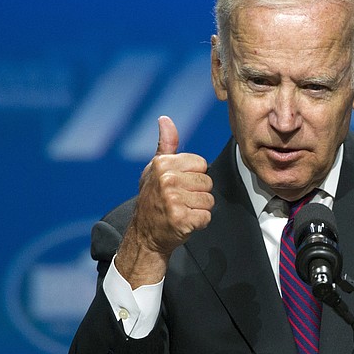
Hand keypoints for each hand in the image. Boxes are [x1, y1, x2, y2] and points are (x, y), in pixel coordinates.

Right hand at [115, 116, 213, 286]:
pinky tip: (184, 222)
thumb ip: (166, 145)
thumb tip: (165, 119)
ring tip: (182, 211)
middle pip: (207, 182)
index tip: (179, 185)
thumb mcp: (155, 169)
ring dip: (199, 209)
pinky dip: (199, 222)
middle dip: (198, 194)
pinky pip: (207, 216)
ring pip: (209, 200)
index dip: (194, 177)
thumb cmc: (153, 199)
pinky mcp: (181, 219)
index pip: (201, 164)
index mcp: (162, 164)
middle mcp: (166, 180)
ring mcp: (173, 200)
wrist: (144, 234)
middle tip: (179, 201)